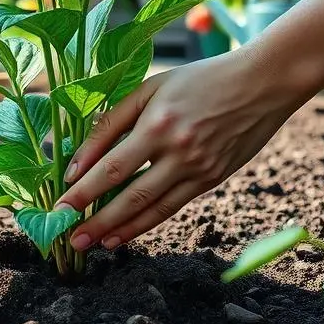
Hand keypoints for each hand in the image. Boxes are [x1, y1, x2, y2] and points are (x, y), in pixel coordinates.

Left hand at [54, 47, 307, 251]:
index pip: (112, 166)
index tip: (61, 205)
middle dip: (96, 220)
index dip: (85, 190)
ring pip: (152, 209)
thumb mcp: (152, 87)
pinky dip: (146, 223)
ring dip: (119, 230)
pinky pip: (173, 206)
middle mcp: (178, 151)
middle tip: (69, 238)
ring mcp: (198, 169)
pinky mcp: (213, 179)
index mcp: (158, 124)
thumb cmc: (199, 78)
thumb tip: (81, 156)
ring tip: (93, 244)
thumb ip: (114, 120)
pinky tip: (125, 233)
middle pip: (129, 195)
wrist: (261, 84)